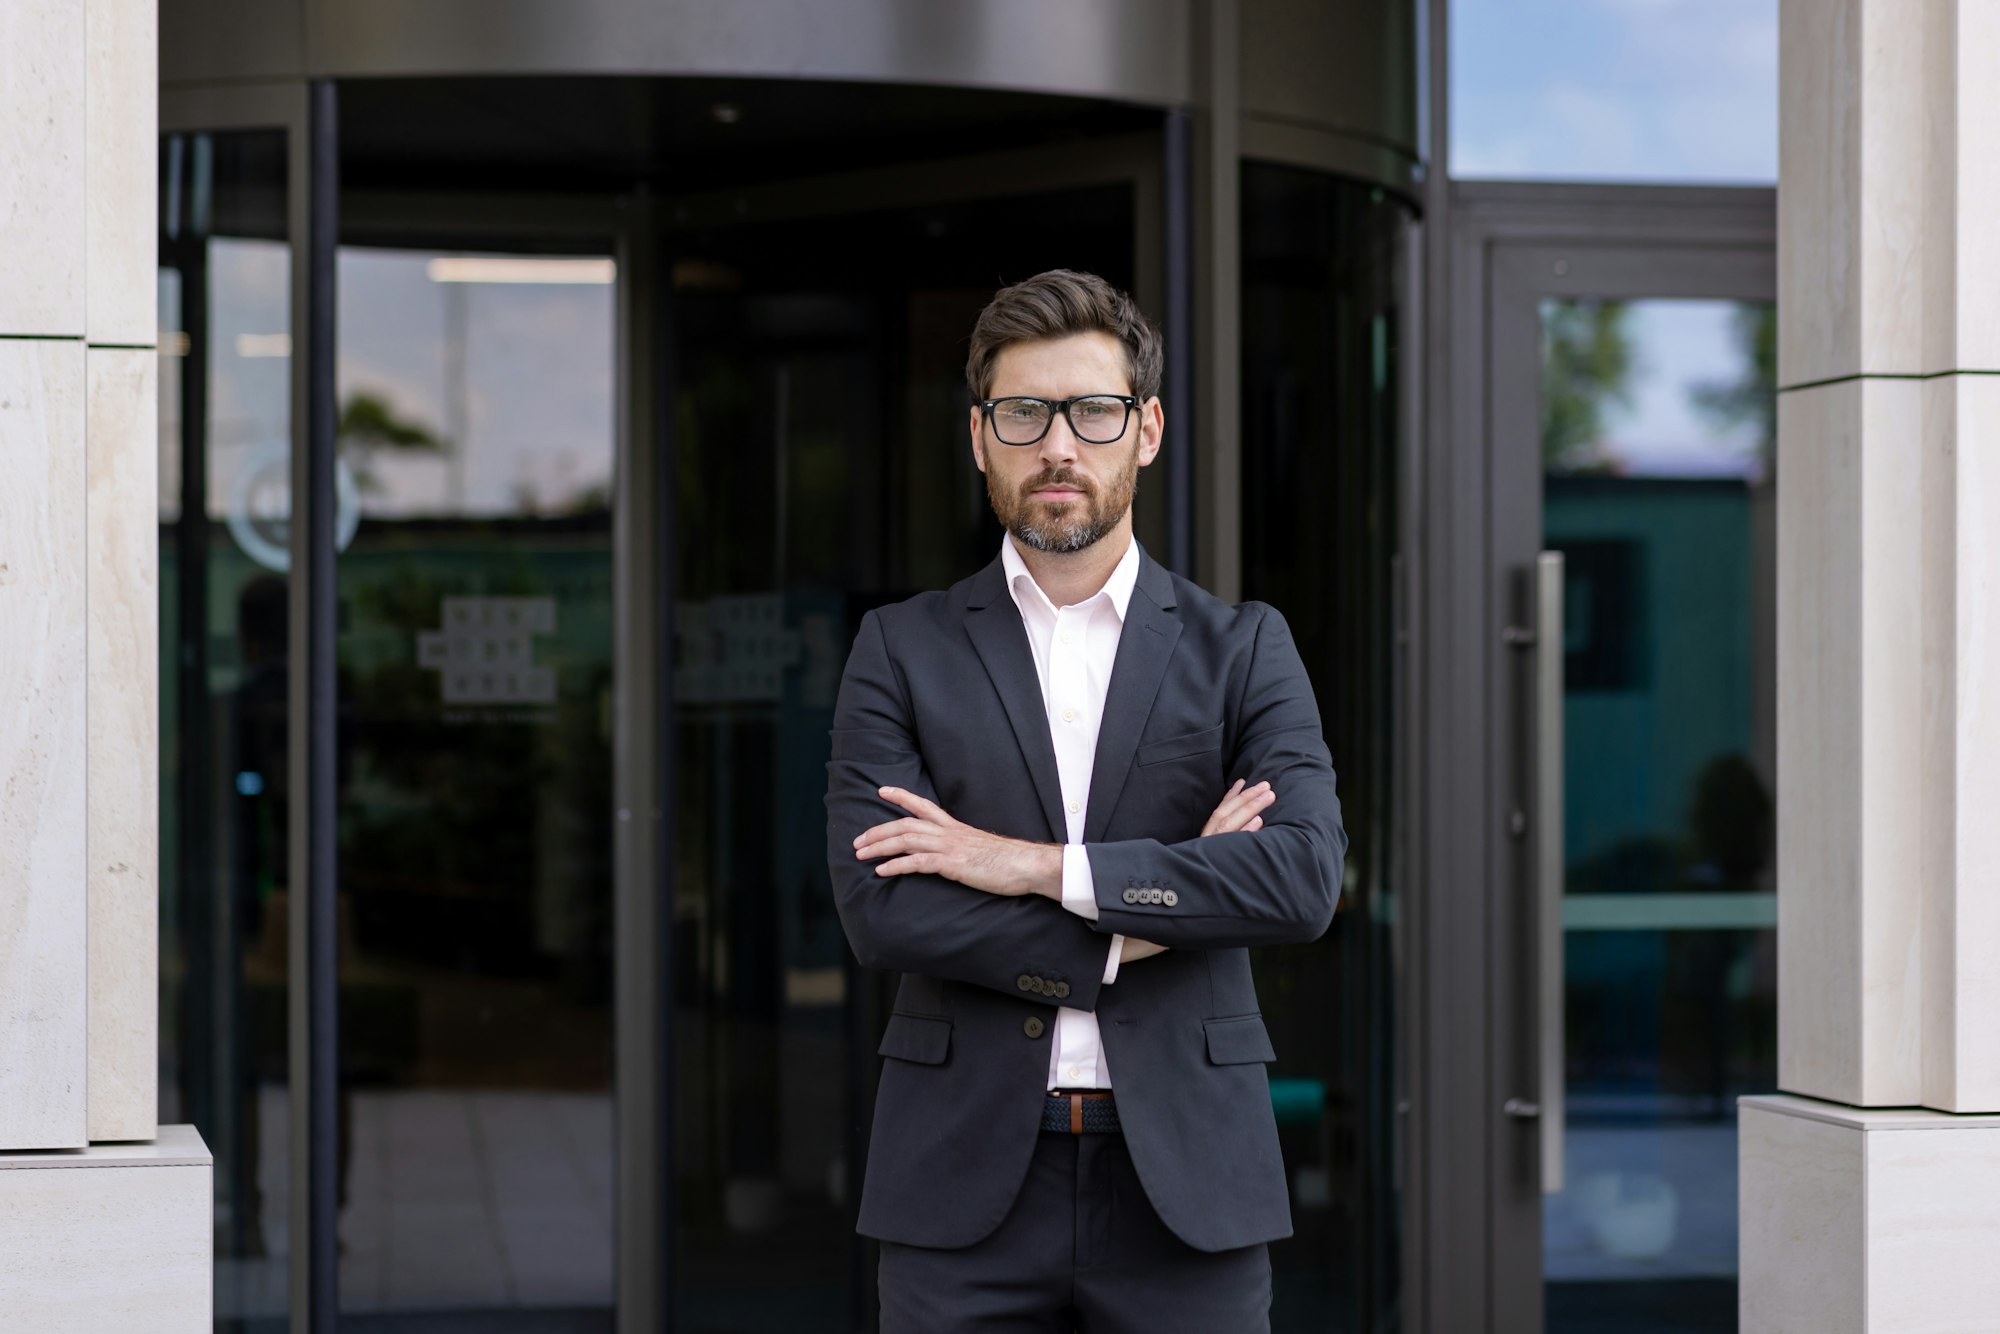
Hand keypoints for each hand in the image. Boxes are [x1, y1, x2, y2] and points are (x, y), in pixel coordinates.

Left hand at [854, 787, 1063, 897]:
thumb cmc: (1009, 861)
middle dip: (878, 831)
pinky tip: (882, 872)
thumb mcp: (981, 848)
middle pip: (905, 824)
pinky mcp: (953, 863)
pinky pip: (918, 862)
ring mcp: (950, 847)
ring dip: (879, 847)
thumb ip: (964, 848)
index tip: (882, 790)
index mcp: (956, 828)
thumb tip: (954, 855)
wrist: (1028, 865)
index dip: (901, 797)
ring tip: (861, 855)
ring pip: (906, 839)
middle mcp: (949, 832)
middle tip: (857, 840)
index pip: (923, 806)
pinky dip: (896, 865)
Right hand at [1119, 781, 1272, 964]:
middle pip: (1226, 815)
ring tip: (1268, 796)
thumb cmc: (1189, 889)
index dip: (1230, 797)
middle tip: (1267, 785)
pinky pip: (1229, 848)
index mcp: (1202, 842)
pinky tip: (1258, 824)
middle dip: (1247, 798)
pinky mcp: (1211, 867)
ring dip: (1250, 809)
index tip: (1242, 781)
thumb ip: (1219, 848)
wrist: (1166, 912)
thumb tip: (1248, 829)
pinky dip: (1244, 834)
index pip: (1217, 813)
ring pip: (1229, 826)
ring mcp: (1206, 855)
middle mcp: (1203, 846)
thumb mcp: (1204, 863)